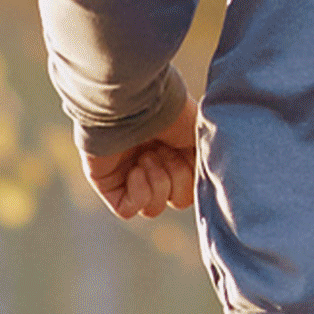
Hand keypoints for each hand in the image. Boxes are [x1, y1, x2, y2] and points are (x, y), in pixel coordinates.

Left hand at [85, 104, 196, 221]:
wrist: (133, 102)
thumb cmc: (170, 111)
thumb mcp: (202, 136)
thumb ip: (206, 163)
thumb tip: (206, 187)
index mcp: (174, 152)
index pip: (190, 188)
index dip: (192, 176)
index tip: (185, 150)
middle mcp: (152, 163)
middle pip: (176, 200)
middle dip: (176, 177)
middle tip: (164, 150)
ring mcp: (128, 174)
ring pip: (153, 209)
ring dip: (158, 183)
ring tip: (146, 157)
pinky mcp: (107, 183)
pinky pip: (128, 211)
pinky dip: (138, 193)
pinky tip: (134, 169)